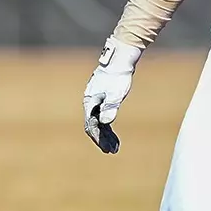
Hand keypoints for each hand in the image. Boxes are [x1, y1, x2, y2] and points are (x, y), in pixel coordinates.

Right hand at [82, 37, 140, 153]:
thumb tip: (105, 122)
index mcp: (90, 102)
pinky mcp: (103, 99)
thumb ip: (111, 107)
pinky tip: (114, 136)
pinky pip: (103, 117)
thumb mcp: (116, 93)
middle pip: (94, 126)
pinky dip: (108, 127)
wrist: (120, 59)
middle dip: (102, 139)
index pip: (91, 125)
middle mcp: (91, 103)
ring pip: (98, 122)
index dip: (98, 138)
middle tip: (111, 151)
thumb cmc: (118, 76)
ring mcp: (96, 101)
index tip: (106, 148)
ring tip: (115, 147)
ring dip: (106, 135)